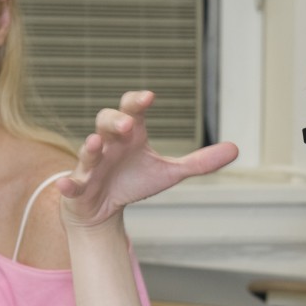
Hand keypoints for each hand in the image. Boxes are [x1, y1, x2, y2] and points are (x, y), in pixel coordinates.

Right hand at [59, 91, 238, 228]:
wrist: (102, 208)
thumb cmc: (133, 181)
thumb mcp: (169, 173)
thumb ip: (200, 162)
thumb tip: (236, 149)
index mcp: (130, 136)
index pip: (132, 110)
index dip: (137, 102)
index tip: (149, 96)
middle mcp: (109, 144)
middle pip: (106, 122)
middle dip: (116, 120)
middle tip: (129, 123)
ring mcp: (91, 165)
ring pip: (87, 149)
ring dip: (91, 145)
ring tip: (97, 142)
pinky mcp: (78, 187)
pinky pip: (71, 182)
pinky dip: (69, 182)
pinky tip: (69, 184)